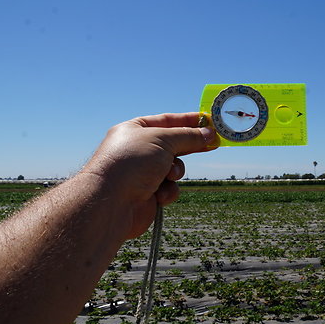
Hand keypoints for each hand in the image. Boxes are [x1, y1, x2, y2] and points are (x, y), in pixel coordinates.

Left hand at [82, 112, 215, 238]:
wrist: (111, 202)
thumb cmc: (131, 163)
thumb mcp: (163, 140)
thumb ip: (188, 136)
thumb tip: (210, 134)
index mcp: (135, 130)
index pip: (167, 121)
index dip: (189, 121)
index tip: (210, 121)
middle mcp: (138, 150)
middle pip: (173, 145)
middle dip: (190, 146)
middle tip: (213, 143)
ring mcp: (142, 173)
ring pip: (174, 168)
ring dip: (175, 171)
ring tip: (168, 175)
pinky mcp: (148, 194)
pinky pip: (169, 188)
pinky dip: (168, 190)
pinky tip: (158, 194)